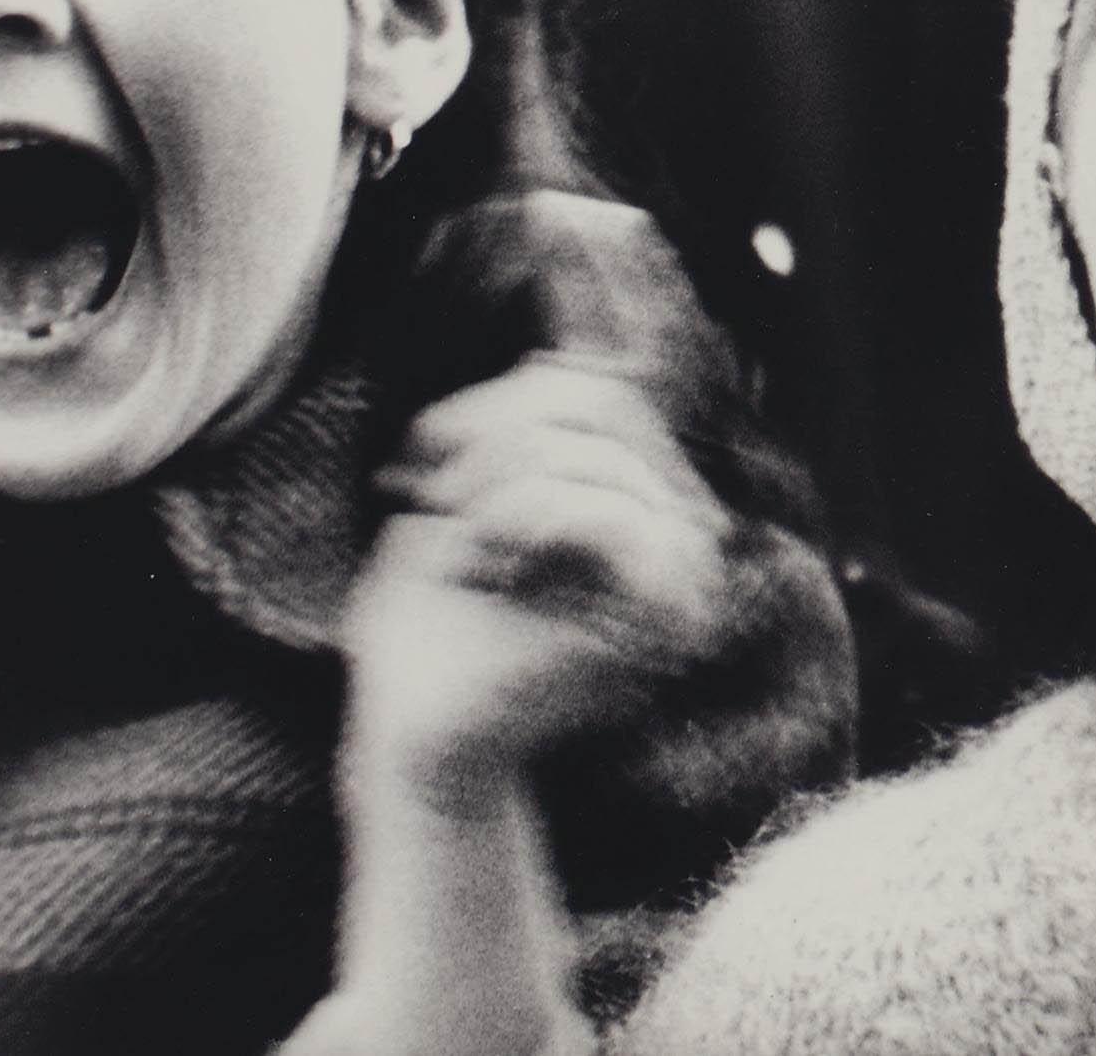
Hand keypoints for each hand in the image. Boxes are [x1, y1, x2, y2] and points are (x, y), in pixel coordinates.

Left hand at [346, 355, 735, 818]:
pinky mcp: (661, 622)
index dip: (512, 397)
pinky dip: (525, 520)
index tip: (426, 450)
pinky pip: (606, 514)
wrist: (413, 739)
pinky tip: (490, 564)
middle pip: (608, 408)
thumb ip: (524, 428)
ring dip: (498, 490)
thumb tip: (559, 355)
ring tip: (464, 547)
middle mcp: (680, 538)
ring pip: (599, 459)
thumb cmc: (430, 623)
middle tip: (434, 496)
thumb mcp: (466, 498)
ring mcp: (682, 580)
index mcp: (640, 507)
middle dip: (498, 437)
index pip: (608, 392)